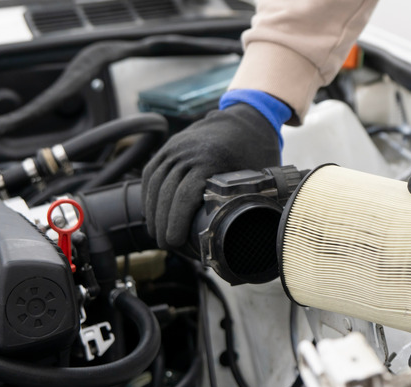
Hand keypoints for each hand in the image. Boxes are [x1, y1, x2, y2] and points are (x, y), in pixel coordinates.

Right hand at [142, 103, 280, 248]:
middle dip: (161, 222)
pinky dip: (149, 194)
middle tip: (165, 245)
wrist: (247, 116)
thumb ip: (256, 201)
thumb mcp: (261, 175)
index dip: (175, 222)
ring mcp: (176, 146)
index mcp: (211, 159)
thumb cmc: (256, 148)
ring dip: (152, 211)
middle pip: (165, 192)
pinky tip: (152, 211)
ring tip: (157, 233)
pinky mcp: (170, 146)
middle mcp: (188, 151)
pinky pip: (151, 172)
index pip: (184, 195)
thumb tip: (257, 234)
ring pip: (154, 183)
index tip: (174, 242)